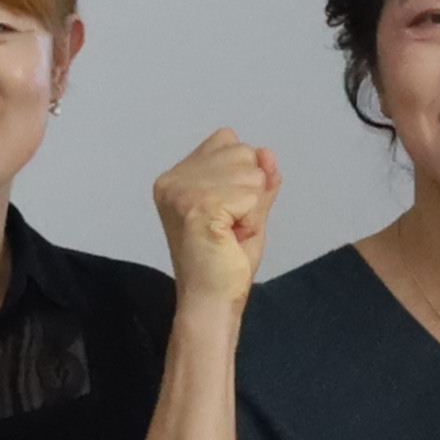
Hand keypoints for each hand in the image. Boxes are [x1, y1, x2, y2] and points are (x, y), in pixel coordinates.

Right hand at [154, 129, 279, 308]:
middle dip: (251, 191)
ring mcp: (183, 191)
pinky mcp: (198, 205)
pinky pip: (252, 194)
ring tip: (231, 231)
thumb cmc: (225, 260)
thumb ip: (258, 177)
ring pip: (251, 172)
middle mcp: (173, 179)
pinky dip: (253, 218)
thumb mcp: (249, 208)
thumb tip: (267, 153)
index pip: (228, 140)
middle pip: (242, 151)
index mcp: (176, 177)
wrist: (212, 299)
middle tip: (231, 225)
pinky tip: (231, 236)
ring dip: (253, 207)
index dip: (243, 175)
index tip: (226, 211)